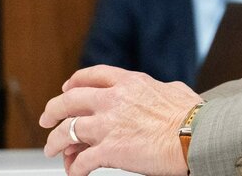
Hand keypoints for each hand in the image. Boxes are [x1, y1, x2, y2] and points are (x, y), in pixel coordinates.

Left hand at [40, 65, 201, 175]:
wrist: (194, 135)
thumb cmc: (192, 116)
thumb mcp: (174, 90)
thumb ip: (160, 89)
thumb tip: (163, 90)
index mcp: (130, 83)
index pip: (93, 75)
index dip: (75, 81)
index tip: (67, 88)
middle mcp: (113, 100)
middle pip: (69, 100)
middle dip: (53, 110)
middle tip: (47, 119)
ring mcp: (108, 125)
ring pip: (66, 131)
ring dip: (55, 142)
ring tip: (52, 150)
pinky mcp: (109, 151)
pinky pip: (81, 161)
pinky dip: (75, 168)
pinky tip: (76, 172)